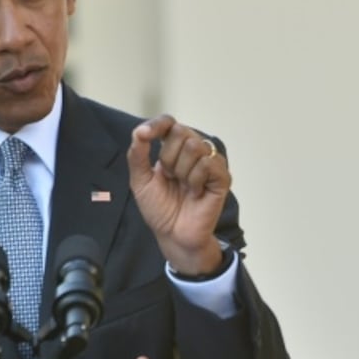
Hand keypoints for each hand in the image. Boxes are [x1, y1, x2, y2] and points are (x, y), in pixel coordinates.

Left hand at [127, 114, 228, 275]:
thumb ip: (137, 154)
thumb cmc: (159, 209)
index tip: (143, 135)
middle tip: (170, 178)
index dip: (157, 124)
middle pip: (181, 132)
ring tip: (183, 187)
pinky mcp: (222, 177)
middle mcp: (194, 151)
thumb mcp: (140, 181)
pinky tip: (195, 192)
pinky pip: (208, 163)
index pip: (169, 123)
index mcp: (174, 148)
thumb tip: (139, 131)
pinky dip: (195, 179)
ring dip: (181, 171)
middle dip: (168, 157)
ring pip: (194, 146)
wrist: (172, 235)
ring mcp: (210, 162)